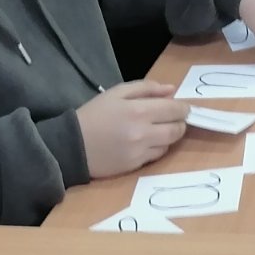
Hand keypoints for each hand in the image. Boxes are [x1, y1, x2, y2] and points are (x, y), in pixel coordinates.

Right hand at [75, 80, 189, 178]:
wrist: (71, 145)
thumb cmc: (94, 114)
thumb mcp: (117, 92)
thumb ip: (146, 88)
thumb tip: (172, 90)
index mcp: (138, 111)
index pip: (175, 110)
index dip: (183, 108)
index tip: (182, 107)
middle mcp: (142, 133)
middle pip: (177, 129)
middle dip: (180, 123)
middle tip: (173, 119)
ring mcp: (139, 152)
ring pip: (169, 144)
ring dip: (169, 136)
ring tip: (159, 129)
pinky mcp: (134, 166)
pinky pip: (156, 157)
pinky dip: (157, 148)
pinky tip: (147, 142)